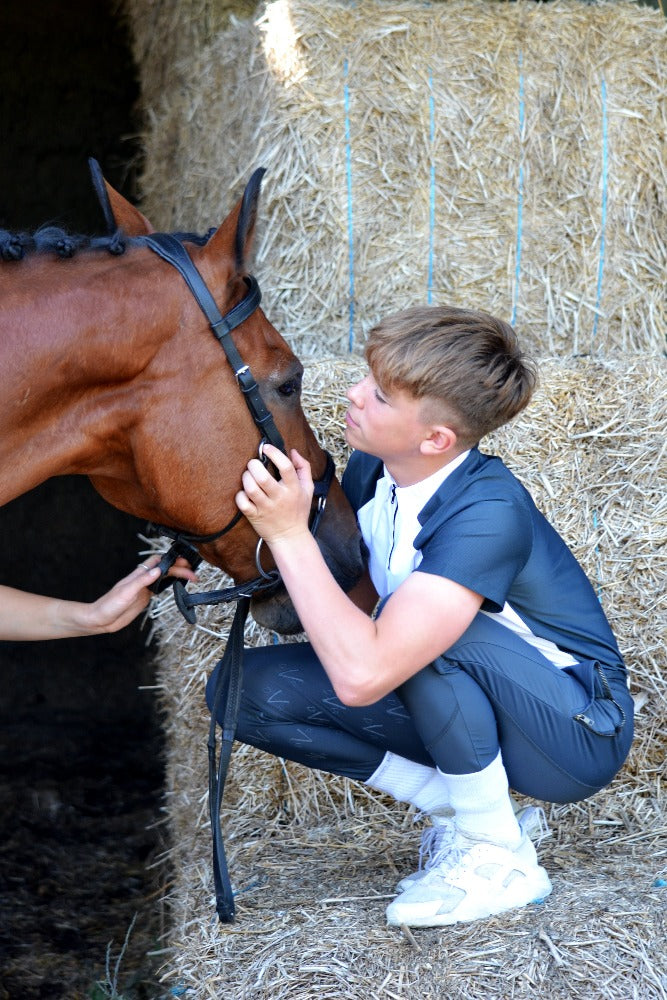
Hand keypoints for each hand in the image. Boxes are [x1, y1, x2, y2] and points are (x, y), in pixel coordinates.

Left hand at [83, 555, 197, 633]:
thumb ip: (142, 581)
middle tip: (194, 574)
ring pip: (164, 576)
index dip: (171, 559)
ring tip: (191, 577)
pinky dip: (170, 584)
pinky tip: (177, 586)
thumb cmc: (108, 605)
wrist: (100, 620)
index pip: (158, 561)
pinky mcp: (144, 598)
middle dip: (180, 568)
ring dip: (177, 575)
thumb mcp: (126, 593)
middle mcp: (142, 579)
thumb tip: (158, 569)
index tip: (184, 562)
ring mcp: (144, 588)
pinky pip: (160, 587)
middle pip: (165, 568)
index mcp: (138, 575)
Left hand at [235, 444, 313, 544]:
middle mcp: (280, 498)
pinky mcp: (255, 516)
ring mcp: (266, 508)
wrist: (290, 536)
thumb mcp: (308, 488)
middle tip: (253, 464)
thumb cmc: (298, 510)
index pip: (286, 467)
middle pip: (263, 477)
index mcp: (294, 489)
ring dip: (246, 478)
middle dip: (254, 465)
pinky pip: (243, 503)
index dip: (274, 453)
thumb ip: (303, 468)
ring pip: (251, 489)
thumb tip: (292, 451)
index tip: (266, 448)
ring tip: (248, 475)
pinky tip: (244, 492)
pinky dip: (240, 495)